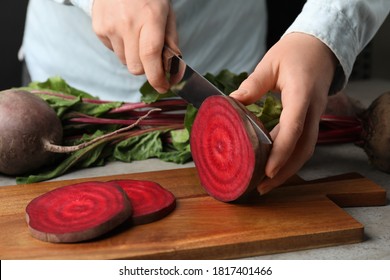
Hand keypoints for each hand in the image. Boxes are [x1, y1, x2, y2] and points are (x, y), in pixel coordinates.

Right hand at [91, 0, 178, 92]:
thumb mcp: (167, 14)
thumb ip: (171, 44)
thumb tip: (174, 72)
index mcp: (150, 18)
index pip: (150, 57)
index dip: (157, 78)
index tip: (163, 86)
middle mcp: (127, 24)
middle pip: (135, 67)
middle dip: (146, 69)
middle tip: (151, 58)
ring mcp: (110, 26)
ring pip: (124, 61)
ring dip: (133, 56)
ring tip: (136, 36)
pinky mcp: (98, 28)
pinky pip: (112, 50)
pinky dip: (121, 47)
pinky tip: (124, 30)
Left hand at [230, 33, 336, 193]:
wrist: (321, 48)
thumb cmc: (296, 51)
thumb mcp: (270, 63)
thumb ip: (252, 84)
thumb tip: (232, 103)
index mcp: (302, 93)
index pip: (294, 127)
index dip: (282, 151)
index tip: (267, 171)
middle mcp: (313, 109)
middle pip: (304, 148)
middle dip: (285, 171)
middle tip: (262, 187)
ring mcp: (315, 115)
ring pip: (305, 149)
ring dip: (288, 169)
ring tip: (266, 183)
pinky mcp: (311, 119)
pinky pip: (303, 142)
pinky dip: (289, 157)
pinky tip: (274, 164)